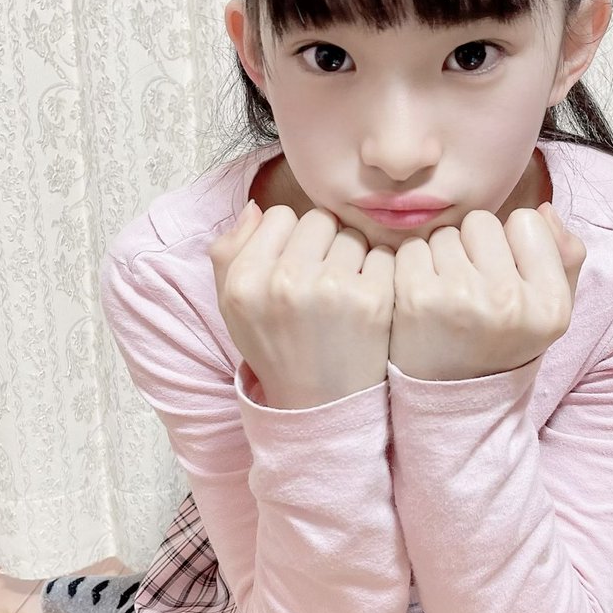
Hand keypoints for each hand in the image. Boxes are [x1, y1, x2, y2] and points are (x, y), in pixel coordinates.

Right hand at [208, 202, 395, 408]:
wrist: (320, 404)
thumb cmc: (275, 346)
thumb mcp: (233, 305)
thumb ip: (229, 251)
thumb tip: (257, 207)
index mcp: (246, 279)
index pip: (281, 216)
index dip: (291, 239)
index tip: (294, 269)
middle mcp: (286, 280)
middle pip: (319, 220)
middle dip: (323, 244)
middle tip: (322, 282)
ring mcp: (332, 289)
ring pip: (352, 235)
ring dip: (353, 258)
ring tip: (342, 296)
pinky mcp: (373, 300)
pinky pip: (383, 256)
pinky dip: (379, 274)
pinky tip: (366, 302)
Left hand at [388, 203, 585, 380]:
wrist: (450, 401)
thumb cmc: (502, 343)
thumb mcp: (549, 311)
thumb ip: (563, 257)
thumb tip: (545, 209)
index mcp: (551, 304)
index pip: (527, 221)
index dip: (512, 245)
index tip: (506, 279)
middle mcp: (509, 300)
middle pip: (483, 222)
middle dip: (475, 247)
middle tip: (472, 289)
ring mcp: (460, 298)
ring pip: (446, 233)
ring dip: (443, 257)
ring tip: (448, 297)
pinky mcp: (414, 297)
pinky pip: (413, 247)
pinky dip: (413, 267)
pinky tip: (422, 299)